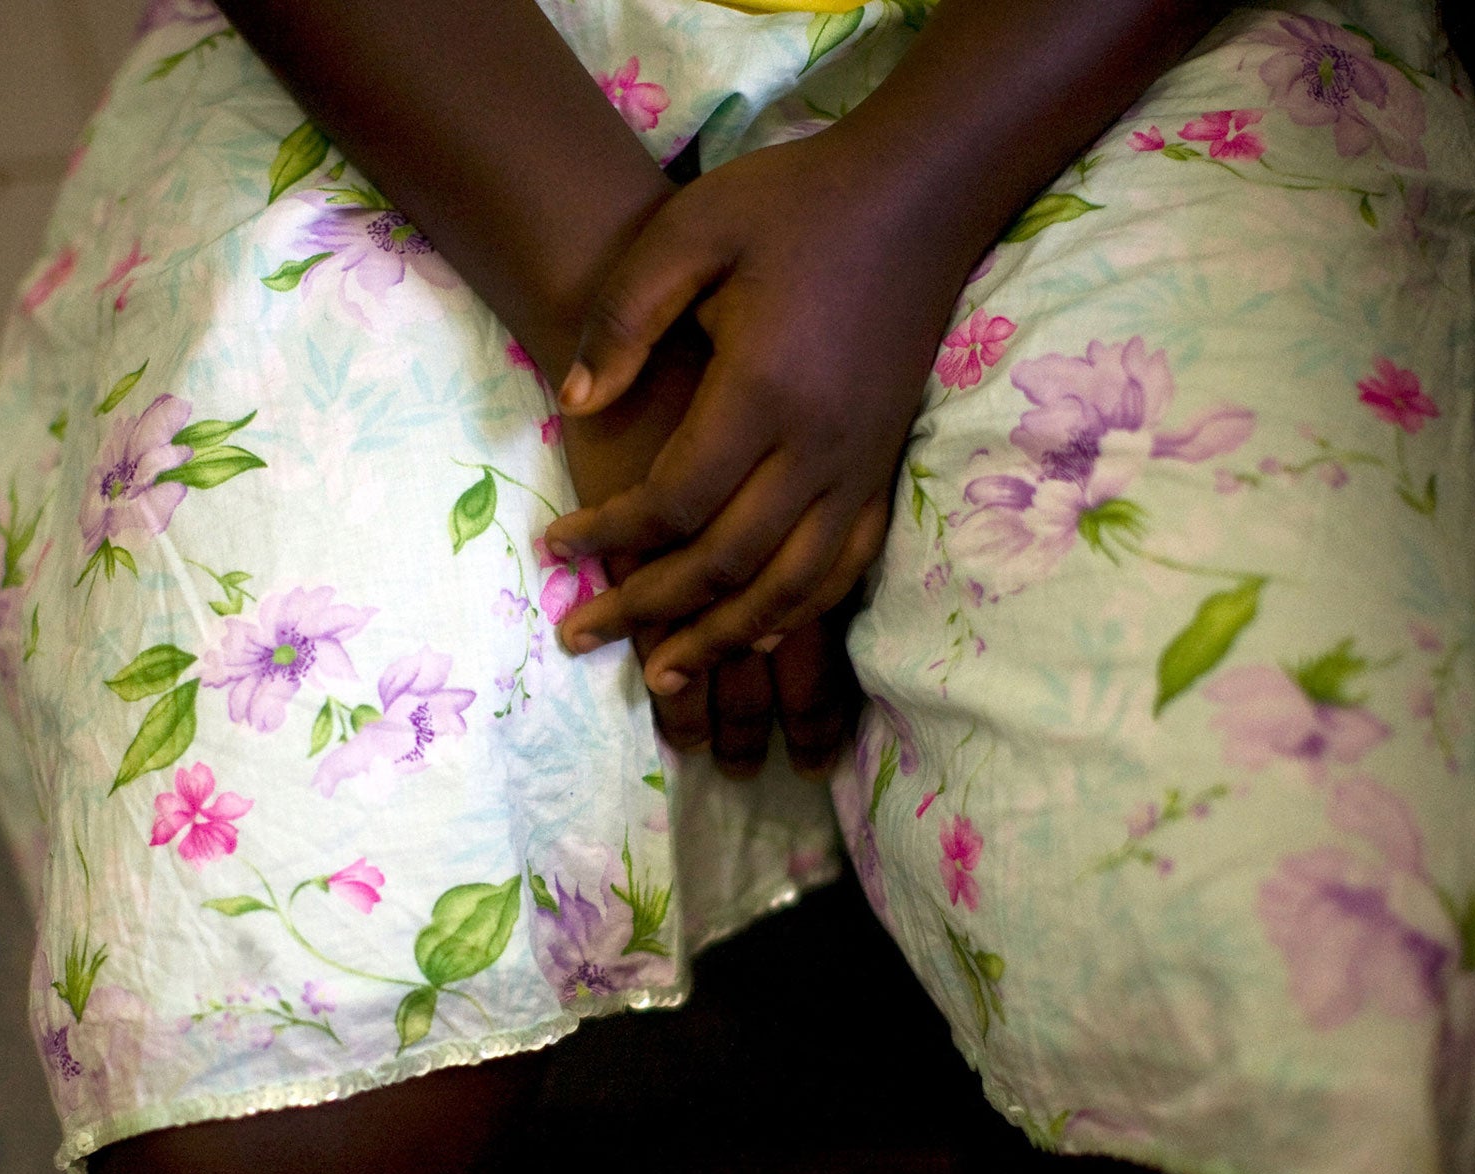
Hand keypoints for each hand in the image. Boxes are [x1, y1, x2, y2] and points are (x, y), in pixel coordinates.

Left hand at [546, 129, 969, 696]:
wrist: (917, 197)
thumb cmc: (793, 205)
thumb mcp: (690, 231)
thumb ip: (627, 318)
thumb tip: (574, 407)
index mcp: (762, 390)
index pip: (674, 499)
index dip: (610, 535)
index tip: (557, 549)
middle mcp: (818, 446)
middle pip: (726, 563)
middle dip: (650, 611)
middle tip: (583, 637)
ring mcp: (861, 466)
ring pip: (790, 587)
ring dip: (723, 638)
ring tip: (663, 674)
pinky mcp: (885, 469)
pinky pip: (844, 568)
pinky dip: (797, 612)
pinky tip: (755, 635)